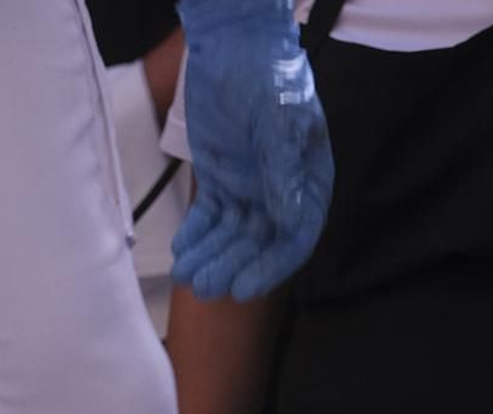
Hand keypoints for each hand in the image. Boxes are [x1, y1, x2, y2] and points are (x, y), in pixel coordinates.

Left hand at [173, 1, 332, 301]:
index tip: (244, 289)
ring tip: (187, 277)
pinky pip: (209, 218)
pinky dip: (196, 236)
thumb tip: (289, 221)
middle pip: (258, 245)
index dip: (269, 268)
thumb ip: (283, 171)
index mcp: (308, 186)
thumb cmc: (268, 76)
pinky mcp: (222, 182)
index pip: (293, 239)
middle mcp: (283, 196)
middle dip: (231, 267)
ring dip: (210, 258)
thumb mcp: (279, 121)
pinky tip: (183, 254)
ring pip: (231, 237)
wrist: (235, 44)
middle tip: (206, 287)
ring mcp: (251, 191)